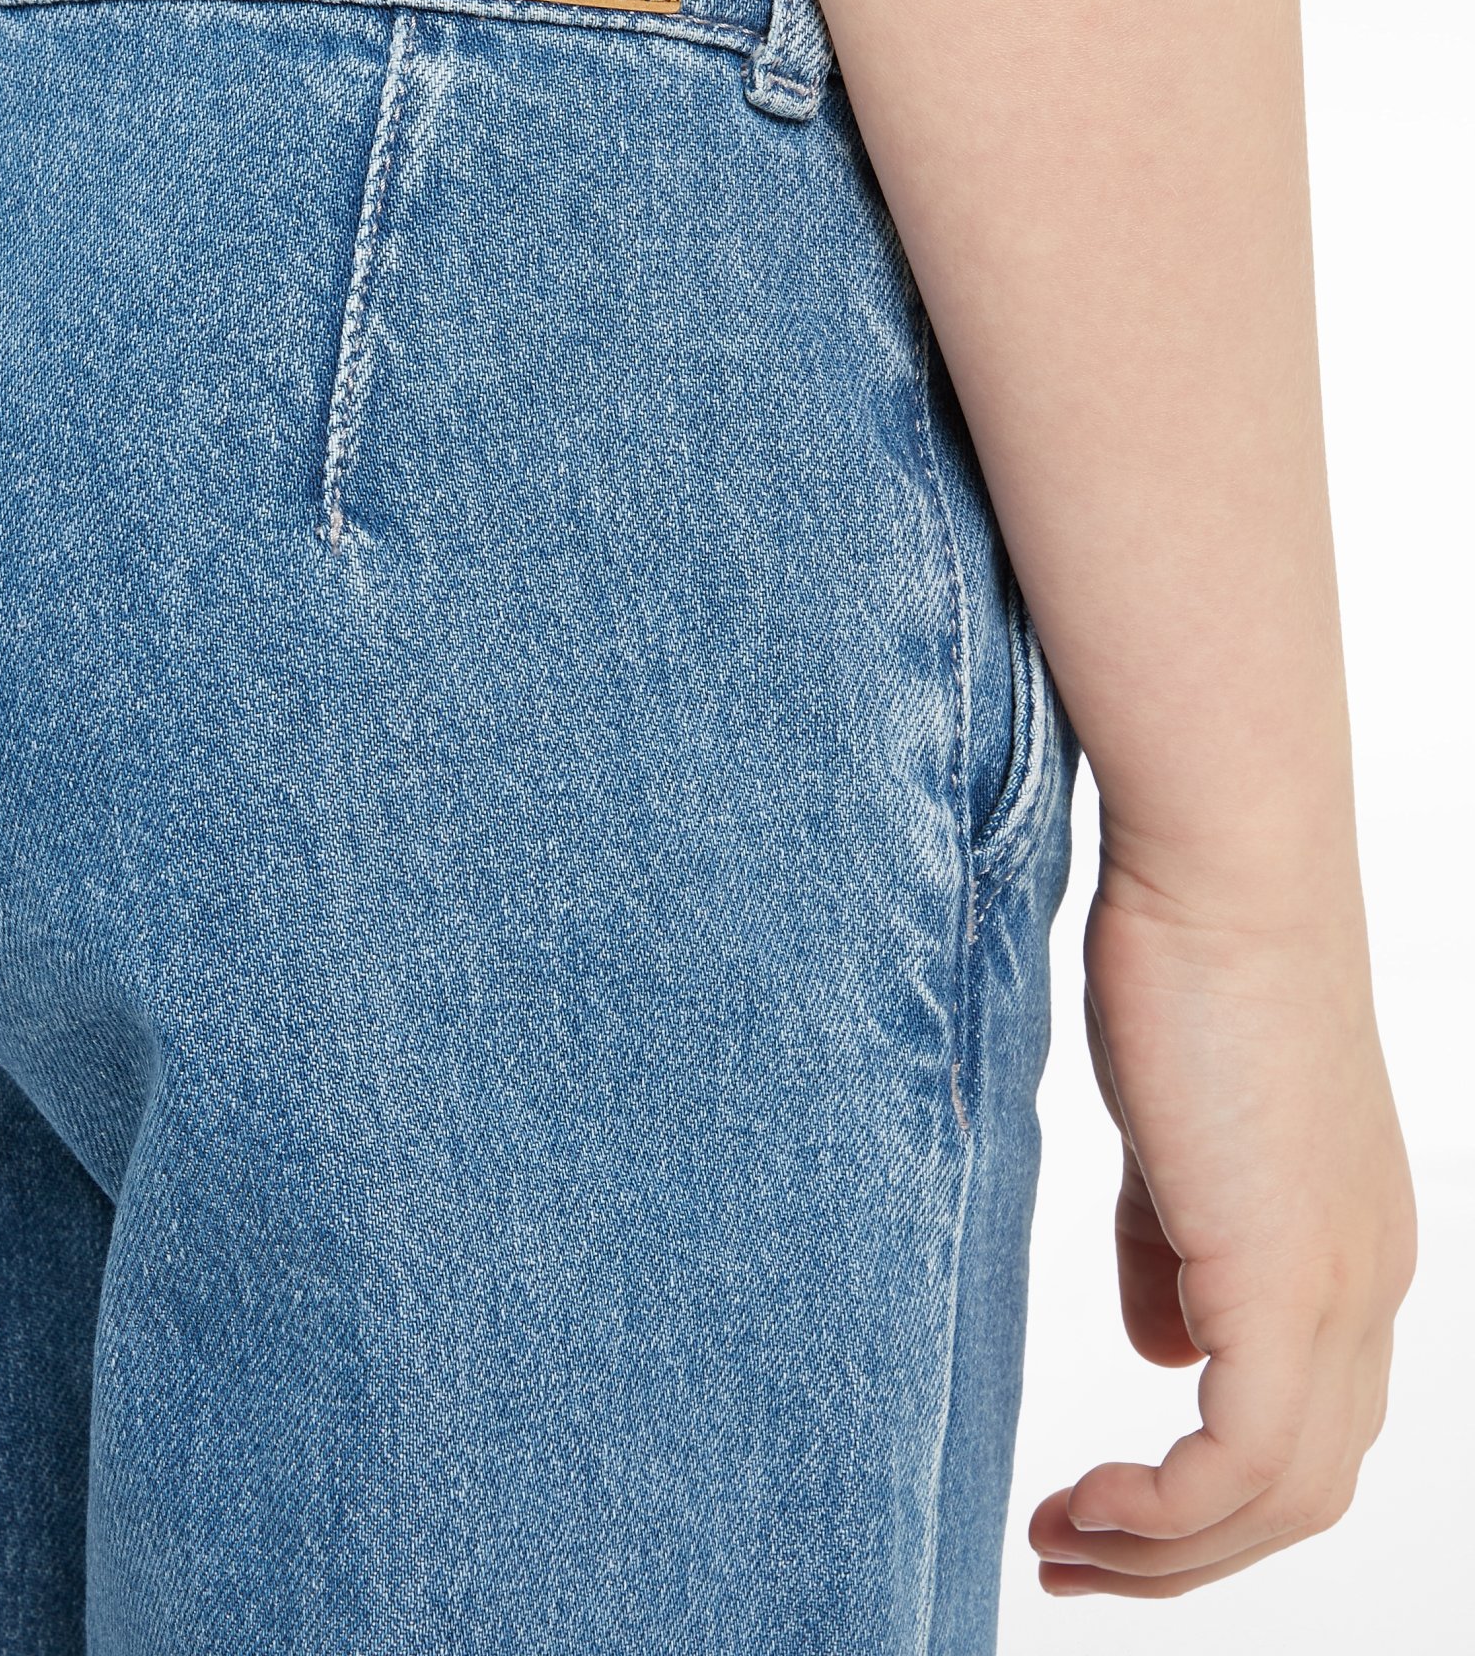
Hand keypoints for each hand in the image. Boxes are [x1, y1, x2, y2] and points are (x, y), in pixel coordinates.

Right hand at [1028, 855, 1416, 1598]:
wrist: (1223, 871)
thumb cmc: (1185, 969)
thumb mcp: (1175, 1137)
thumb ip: (1169, 1247)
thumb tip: (1160, 1351)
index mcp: (1352, 1248)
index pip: (1306, 1427)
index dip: (1206, 1498)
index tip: (1098, 1508)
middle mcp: (1369, 1283)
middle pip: (1305, 1490)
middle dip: (1185, 1556)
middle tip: (1067, 1555)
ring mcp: (1342, 1283)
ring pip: (1286, 1495)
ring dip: (1168, 1552)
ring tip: (1058, 1544)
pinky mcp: (1285, 1274)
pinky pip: (1244, 1461)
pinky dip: (1166, 1513)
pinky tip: (1087, 1504)